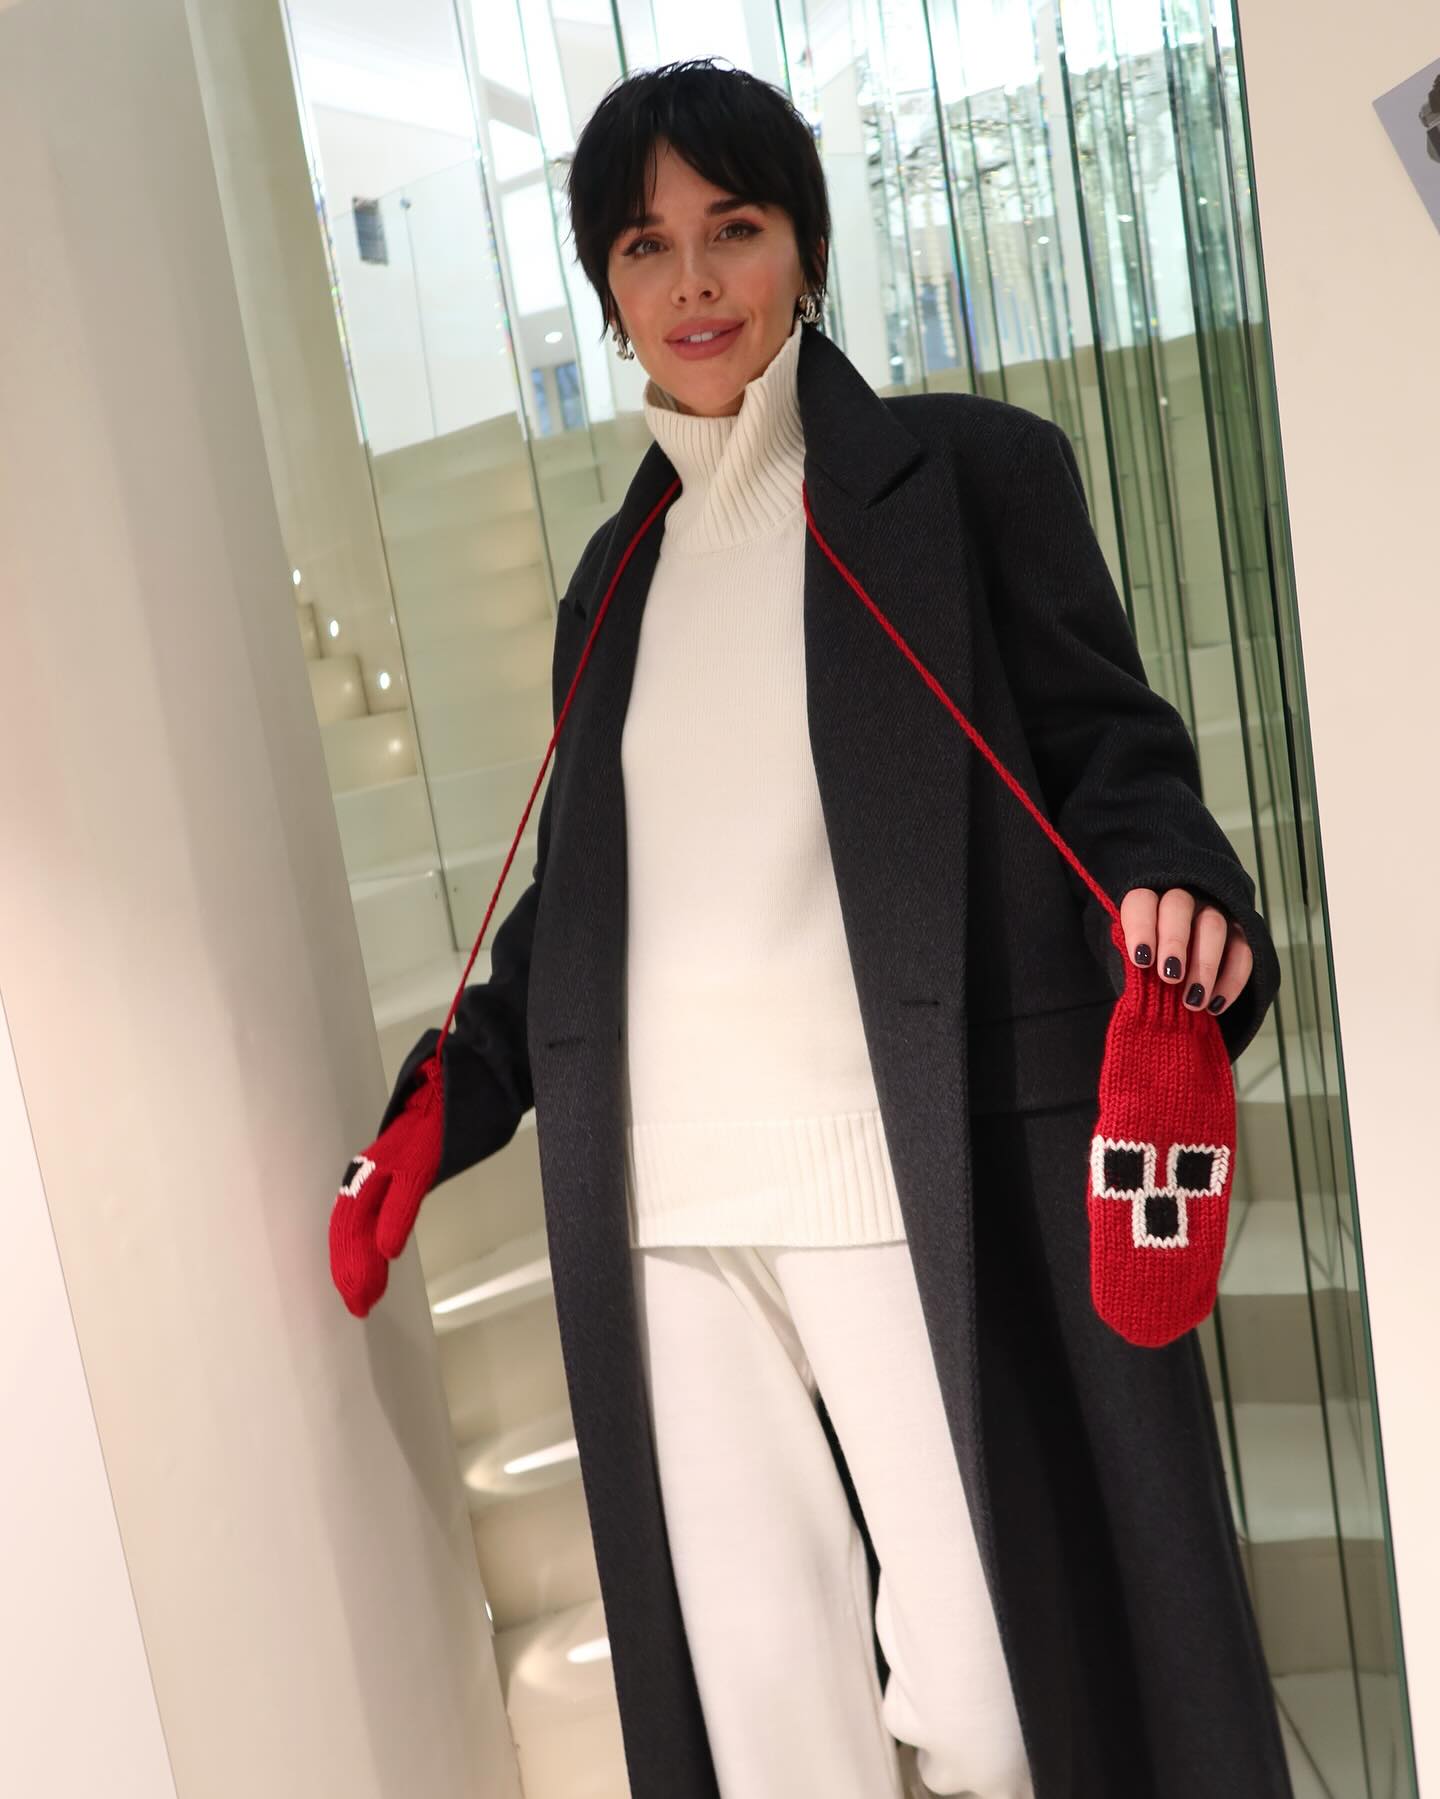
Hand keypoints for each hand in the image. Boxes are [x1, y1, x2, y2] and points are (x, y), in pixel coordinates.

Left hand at [329, 1050, 444, 1317]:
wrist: (466, 1074)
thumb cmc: (444, 1121)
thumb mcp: (416, 1162)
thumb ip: (398, 1192)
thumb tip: (385, 1234)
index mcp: (375, 1171)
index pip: (347, 1222)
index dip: (344, 1261)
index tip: (352, 1298)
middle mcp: (375, 1166)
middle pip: (348, 1223)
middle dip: (349, 1269)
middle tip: (356, 1307)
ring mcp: (395, 1157)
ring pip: (364, 1212)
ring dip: (361, 1258)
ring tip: (364, 1294)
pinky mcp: (419, 1150)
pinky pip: (403, 1192)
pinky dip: (393, 1222)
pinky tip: (389, 1250)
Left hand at [1118, 887, 1252, 1015]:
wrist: (1176, 978)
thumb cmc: (1148, 965)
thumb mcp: (1132, 964)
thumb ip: (1131, 966)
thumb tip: (1131, 987)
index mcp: (1148, 902)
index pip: (1141, 902)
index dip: (1141, 928)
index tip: (1141, 961)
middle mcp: (1182, 900)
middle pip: (1179, 904)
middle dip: (1174, 942)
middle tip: (1170, 977)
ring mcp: (1213, 911)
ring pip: (1214, 925)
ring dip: (1205, 965)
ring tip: (1193, 1001)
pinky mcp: (1240, 932)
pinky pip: (1243, 951)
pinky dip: (1231, 980)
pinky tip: (1215, 1006)